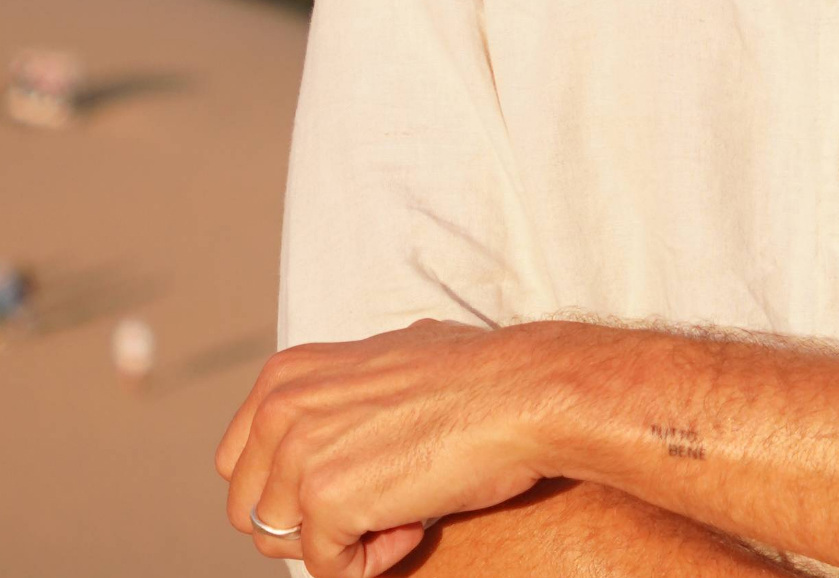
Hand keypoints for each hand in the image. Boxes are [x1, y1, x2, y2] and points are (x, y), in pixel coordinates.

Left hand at [216, 320, 576, 576]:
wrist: (524, 393)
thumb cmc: (477, 375)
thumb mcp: (391, 357)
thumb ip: (344, 388)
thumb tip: (340, 413)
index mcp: (287, 374)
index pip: (240, 463)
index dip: (291, 488)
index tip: (349, 482)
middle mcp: (280, 407)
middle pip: (252, 508)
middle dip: (310, 522)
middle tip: (378, 503)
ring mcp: (299, 454)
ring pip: (283, 544)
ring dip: (344, 540)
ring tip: (405, 509)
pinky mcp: (326, 501)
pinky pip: (326, 568)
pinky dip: (371, 562)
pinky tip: (418, 523)